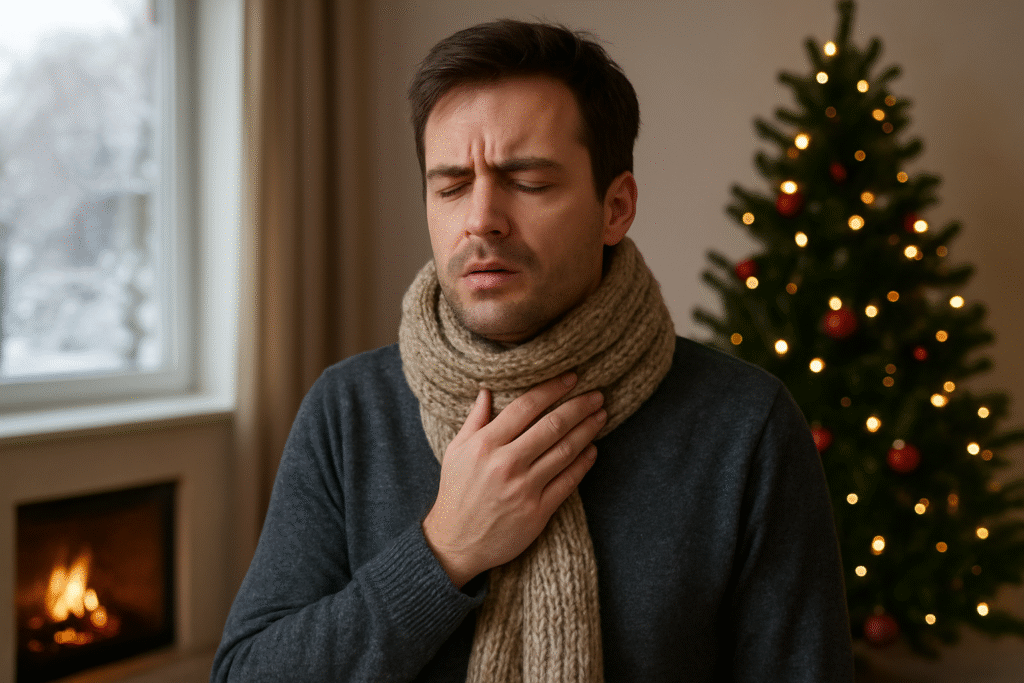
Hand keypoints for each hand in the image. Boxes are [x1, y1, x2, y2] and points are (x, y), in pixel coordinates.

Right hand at [422, 373, 605, 587]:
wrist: (455, 542)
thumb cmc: (456, 492)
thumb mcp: (455, 451)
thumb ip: (474, 420)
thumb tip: (486, 390)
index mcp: (485, 444)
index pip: (526, 407)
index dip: (552, 389)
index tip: (571, 377)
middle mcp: (506, 463)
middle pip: (551, 426)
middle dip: (578, 406)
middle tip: (597, 394)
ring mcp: (524, 488)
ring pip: (565, 451)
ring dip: (587, 431)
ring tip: (600, 416)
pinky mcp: (537, 511)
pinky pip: (568, 482)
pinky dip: (584, 463)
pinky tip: (592, 450)